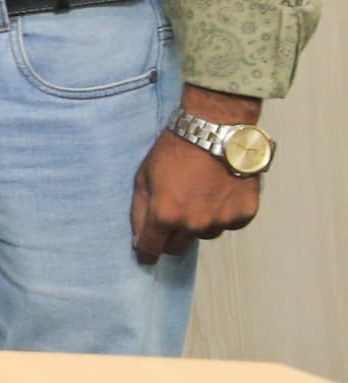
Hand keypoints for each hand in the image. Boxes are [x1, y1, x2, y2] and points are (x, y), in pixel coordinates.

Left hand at [135, 93, 265, 262]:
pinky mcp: (244, 214)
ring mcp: (221, 220)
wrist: (214, 130)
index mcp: (165, 215)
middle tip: (172, 214)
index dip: (145, 252)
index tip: (145, 251)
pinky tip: (219, 191)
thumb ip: (139, 211)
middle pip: (178, 247)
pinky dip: (222, 213)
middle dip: (170, 237)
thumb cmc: (173, 151)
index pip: (151, 250)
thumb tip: (138, 239)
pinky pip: (228, 223)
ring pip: (204, 235)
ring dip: (198, 223)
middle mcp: (194, 224)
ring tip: (198, 194)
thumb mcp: (143, 177)